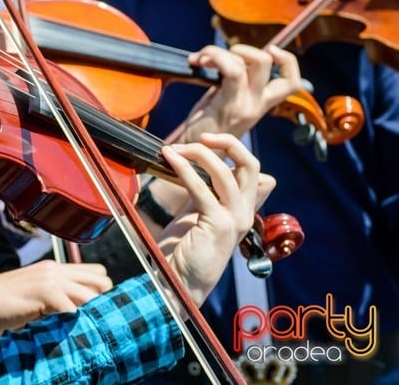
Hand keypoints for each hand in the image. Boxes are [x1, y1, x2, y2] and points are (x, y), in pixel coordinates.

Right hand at [0, 260, 112, 340]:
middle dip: (102, 306)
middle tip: (90, 328)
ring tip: (81, 335)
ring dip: (90, 317)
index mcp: (52, 270)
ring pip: (93, 297)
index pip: (98, 275)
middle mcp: (55, 269)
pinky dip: (73, 326)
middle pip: (103, 282)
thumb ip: (52, 304)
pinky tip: (64, 336)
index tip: (97, 318)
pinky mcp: (44, 291)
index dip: (101, 296)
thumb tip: (80, 322)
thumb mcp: (30, 302)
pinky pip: (75, 310)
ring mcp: (50, 278)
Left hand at [155, 133, 274, 304]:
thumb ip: (204, 192)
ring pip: (227, 172)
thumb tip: (201, 165)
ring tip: (175, 149)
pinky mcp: (218, 226)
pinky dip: (183, 169)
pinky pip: (202, 188)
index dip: (233, 149)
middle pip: (252, 165)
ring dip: (199, 153)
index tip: (205, 142)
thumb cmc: (185, 250)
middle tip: (201, 137)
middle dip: (228, 143)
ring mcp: (235, 220)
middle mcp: (245, 213)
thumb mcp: (197, 214)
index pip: (253, 169)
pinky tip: (169, 159)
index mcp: (243, 209)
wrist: (178, 283)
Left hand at [181, 44, 301, 141]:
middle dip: (242, 48)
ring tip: (201, 60)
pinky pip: (233, 71)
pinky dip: (215, 57)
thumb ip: (230, 83)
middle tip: (216, 55)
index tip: (269, 49)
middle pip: (267, 63)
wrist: (193, 157)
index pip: (291, 82)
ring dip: (220, 52)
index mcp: (260, 104)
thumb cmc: (203, 127)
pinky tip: (197, 63)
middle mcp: (258, 105)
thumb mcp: (223, 101)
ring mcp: (247, 106)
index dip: (287, 60)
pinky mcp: (231, 106)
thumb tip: (223, 58)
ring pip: (251, 63)